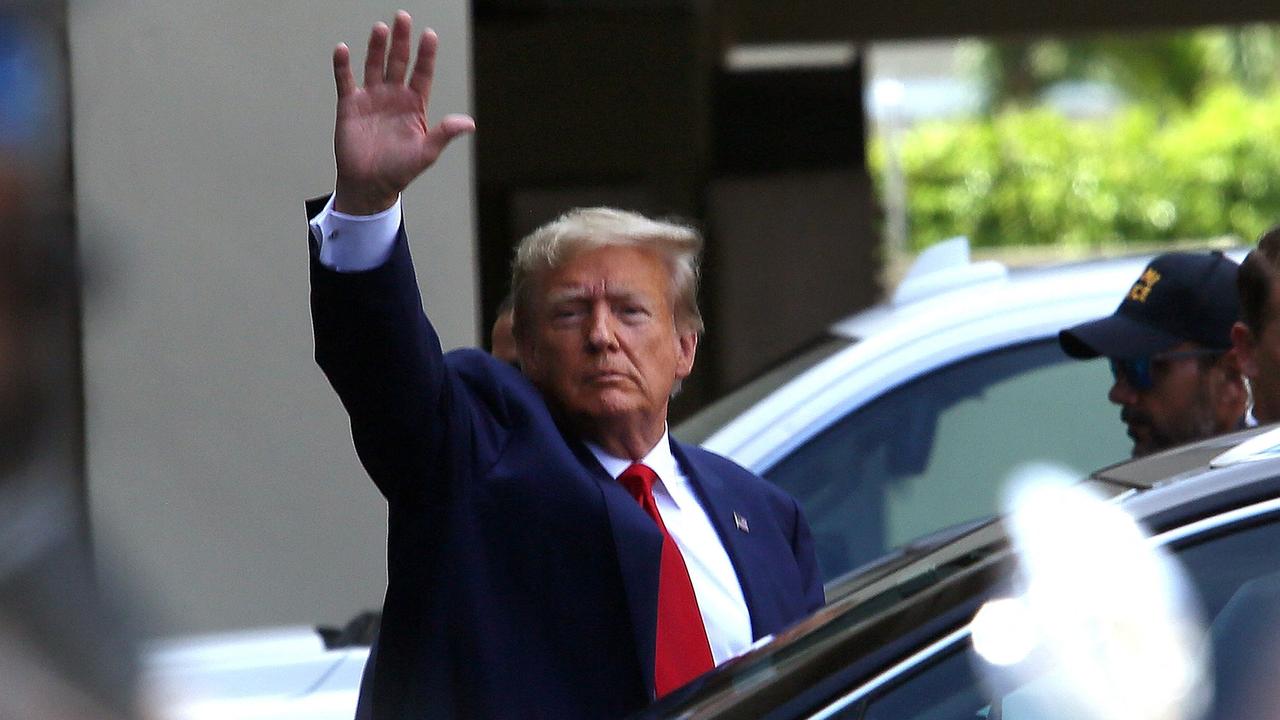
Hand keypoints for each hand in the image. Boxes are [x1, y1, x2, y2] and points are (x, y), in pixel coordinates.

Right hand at [332, 11, 474, 214]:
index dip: (426, 55)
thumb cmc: (400, 170)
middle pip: (399, 62)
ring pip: (375, 65)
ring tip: (381, 29)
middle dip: (402, 41)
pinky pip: (346, 80)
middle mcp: (394, 96)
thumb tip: (468, 123)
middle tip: (403, 18)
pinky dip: (343, 65)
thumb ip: (444, 134)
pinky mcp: (350, 105)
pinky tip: (344, 50)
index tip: (430, 35)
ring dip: (377, 47)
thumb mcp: (426, 152)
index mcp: (414, 105)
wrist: (369, 184)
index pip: (422, 73)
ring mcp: (372, 98)